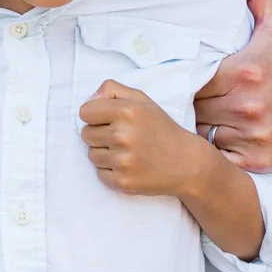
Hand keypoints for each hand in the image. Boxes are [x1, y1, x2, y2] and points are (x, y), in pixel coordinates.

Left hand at [80, 81, 204, 195]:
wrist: (186, 163)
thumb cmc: (161, 129)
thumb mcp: (142, 101)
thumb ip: (113, 90)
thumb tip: (90, 99)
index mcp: (126, 111)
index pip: (85, 112)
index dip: (96, 115)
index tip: (109, 120)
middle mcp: (122, 135)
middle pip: (86, 134)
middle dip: (100, 135)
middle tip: (122, 137)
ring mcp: (122, 161)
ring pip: (91, 155)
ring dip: (105, 154)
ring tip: (127, 152)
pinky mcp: (122, 181)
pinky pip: (100, 174)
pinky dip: (111, 171)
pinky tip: (129, 166)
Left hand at [194, 0, 271, 172]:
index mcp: (245, 71)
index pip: (193, 77)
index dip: (188, 79)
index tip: (191, 79)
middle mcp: (248, 105)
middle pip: (194, 107)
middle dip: (191, 104)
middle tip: (195, 100)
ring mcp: (252, 136)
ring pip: (201, 135)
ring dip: (199, 129)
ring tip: (205, 121)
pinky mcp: (255, 161)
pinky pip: (217, 159)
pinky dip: (214, 154)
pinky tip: (219, 143)